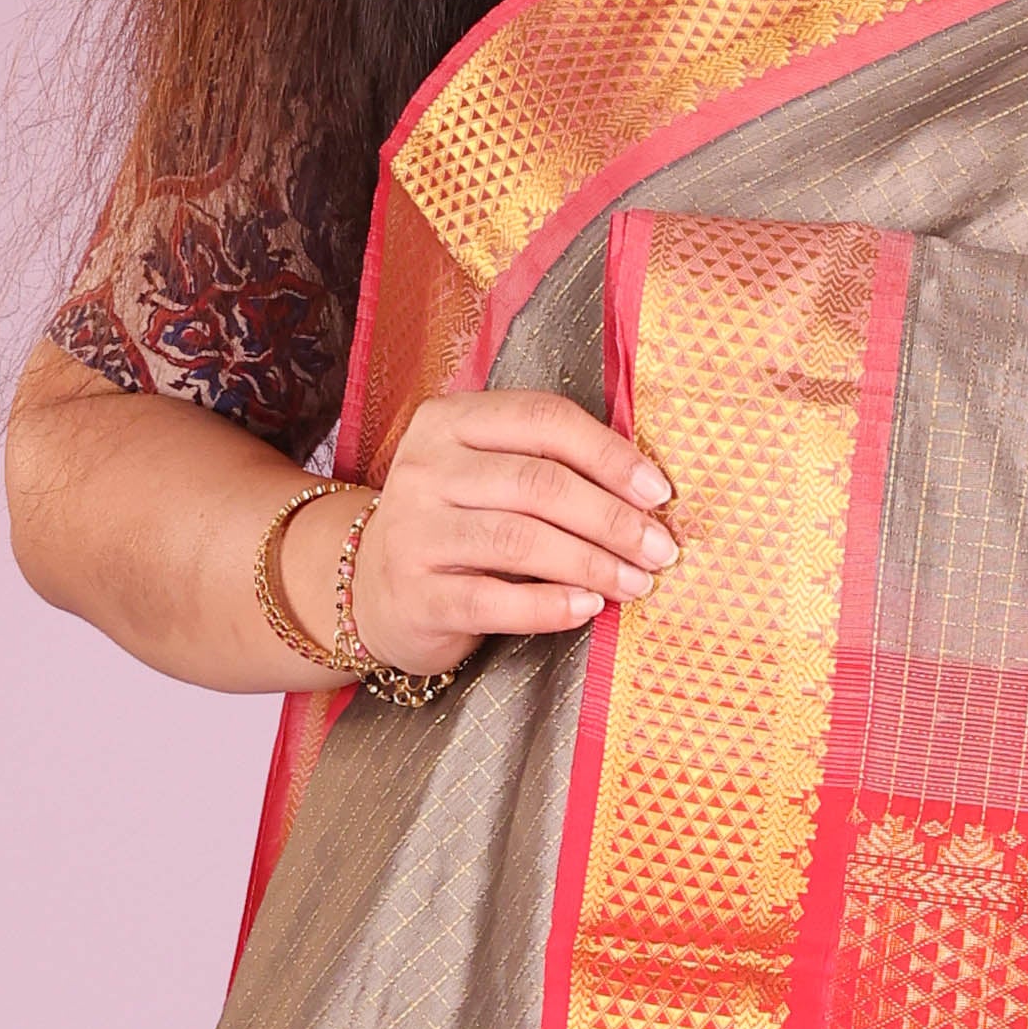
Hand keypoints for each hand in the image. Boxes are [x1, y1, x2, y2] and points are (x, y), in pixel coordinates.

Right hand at [321, 389, 678, 678]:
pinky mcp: (413, 595)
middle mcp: (425, 467)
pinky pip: (494, 601)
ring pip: (520, 541)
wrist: (368, 587)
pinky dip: (551, 606)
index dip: (610, 455)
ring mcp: (412, 531)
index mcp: (451, 420)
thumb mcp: (488, 474)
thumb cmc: (456, 525)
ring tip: (636, 583)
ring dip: (592, 564)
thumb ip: (549, 464)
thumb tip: (647, 491)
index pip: (545, 420)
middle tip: (659, 550)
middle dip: (613, 519)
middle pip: (540, 484)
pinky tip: (589, 608)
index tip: (659, 493)